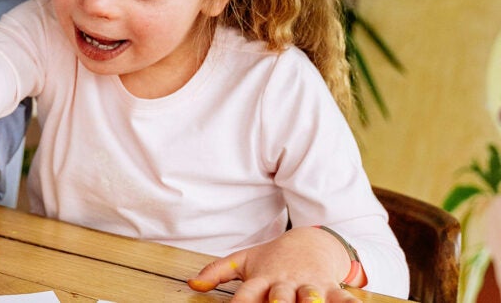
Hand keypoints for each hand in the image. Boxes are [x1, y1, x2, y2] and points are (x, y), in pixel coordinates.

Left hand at [188, 226, 360, 301]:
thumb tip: (193, 283)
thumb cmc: (274, 256)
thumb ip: (217, 272)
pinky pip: (343, 298)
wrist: (311, 240)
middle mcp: (285, 282)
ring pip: (310, 297)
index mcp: (262, 278)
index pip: (247, 293)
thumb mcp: (244, 260)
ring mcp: (309, 284)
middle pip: (280, 297)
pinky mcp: (330, 286)